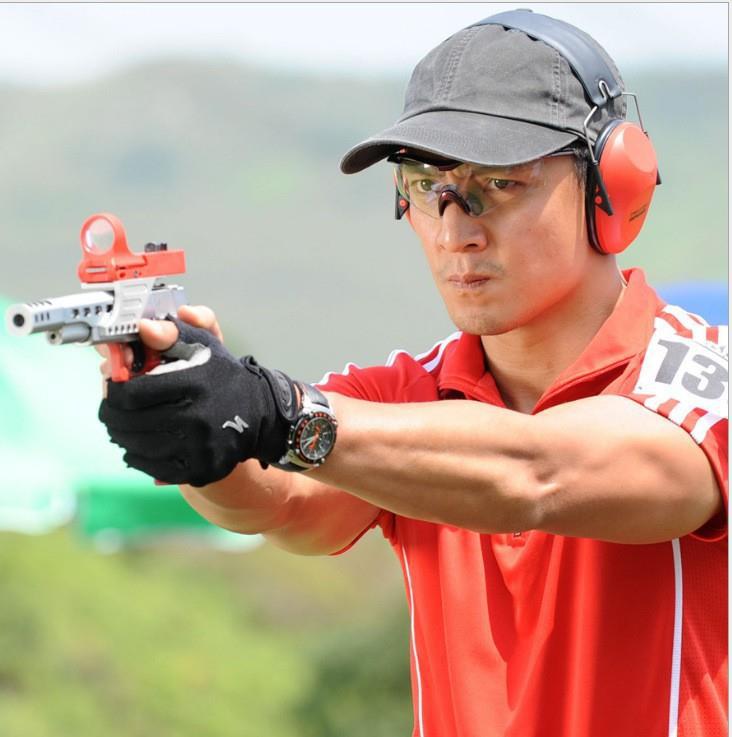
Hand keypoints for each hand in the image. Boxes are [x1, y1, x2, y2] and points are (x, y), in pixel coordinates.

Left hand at [98, 317, 299, 486]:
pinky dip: (139, 457)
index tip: (113, 388)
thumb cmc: (221, 376)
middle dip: (112, 415)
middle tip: (111, 410)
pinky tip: (141, 445)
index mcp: (194, 383)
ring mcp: (199, 448)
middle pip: (128, 423)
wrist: (259, 414)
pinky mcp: (201, 470)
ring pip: (136, 447)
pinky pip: (152, 469)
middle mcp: (197, 419)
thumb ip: (169, 333)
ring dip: (123, 436)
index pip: (131, 394)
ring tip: (124, 426)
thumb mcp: (200, 345)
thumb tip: (143, 328)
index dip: (113, 392)